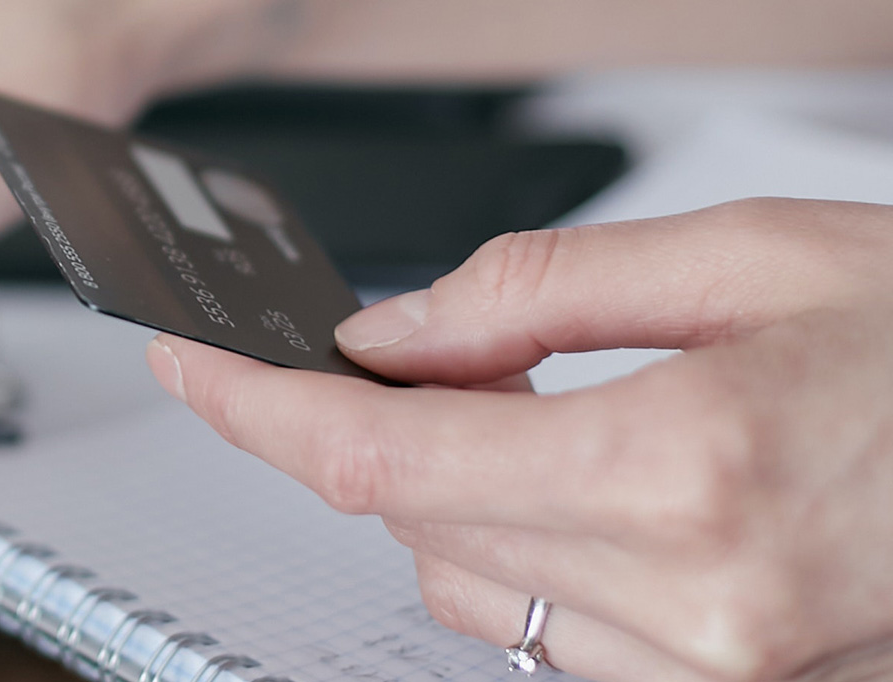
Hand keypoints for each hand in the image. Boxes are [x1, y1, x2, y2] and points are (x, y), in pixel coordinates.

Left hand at [147, 198, 892, 680]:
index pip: (381, 454)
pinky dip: (523, 558)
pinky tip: (595, 494)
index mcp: (686, 471)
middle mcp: (689, 604)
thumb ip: (540, 293)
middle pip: (407, 523)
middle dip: (362, 431)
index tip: (194, 368)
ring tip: (546, 414)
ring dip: (448, 496)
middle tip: (378, 355)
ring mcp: (708, 673)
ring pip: (463, 589)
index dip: (258, 408)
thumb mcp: (754, 257)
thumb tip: (394, 333)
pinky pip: (545, 638)